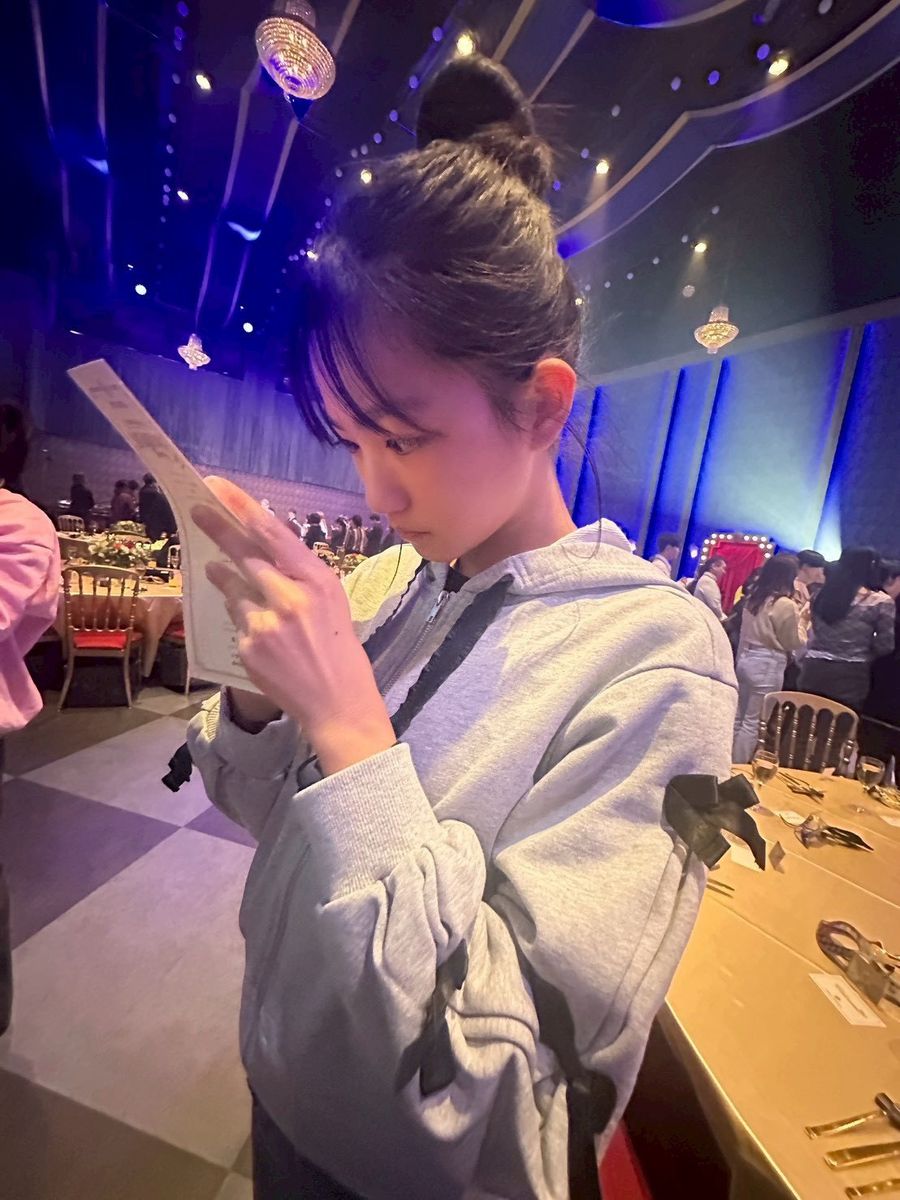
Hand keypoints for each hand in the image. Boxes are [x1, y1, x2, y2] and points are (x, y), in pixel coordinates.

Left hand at [192, 478, 395, 772]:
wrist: (338, 704)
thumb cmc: (340, 649)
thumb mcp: (332, 602)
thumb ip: (299, 575)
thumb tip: (262, 548)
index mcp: (319, 581)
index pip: (274, 534)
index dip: (243, 507)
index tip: (218, 487)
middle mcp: (291, 597)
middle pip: (244, 553)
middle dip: (218, 528)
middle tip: (196, 509)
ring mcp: (266, 623)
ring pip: (233, 587)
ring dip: (227, 578)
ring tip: (220, 570)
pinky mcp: (249, 646)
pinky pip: (235, 619)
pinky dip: (242, 618)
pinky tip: (261, 633)